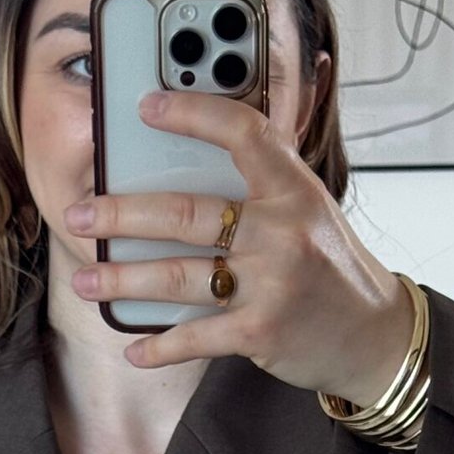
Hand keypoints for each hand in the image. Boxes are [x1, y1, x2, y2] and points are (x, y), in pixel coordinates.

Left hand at [64, 87, 415, 406]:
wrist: (374, 335)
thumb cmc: (331, 268)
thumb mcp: (310, 209)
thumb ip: (262, 185)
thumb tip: (190, 162)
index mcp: (293, 188)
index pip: (241, 132)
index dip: (191, 112)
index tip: (145, 107)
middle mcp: (281, 231)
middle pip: (184, 214)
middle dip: (120, 215)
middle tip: (79, 215)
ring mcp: (270, 283)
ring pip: (177, 276)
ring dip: (122, 279)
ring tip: (87, 279)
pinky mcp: (260, 332)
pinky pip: (196, 336)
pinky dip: (161, 345)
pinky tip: (134, 347)